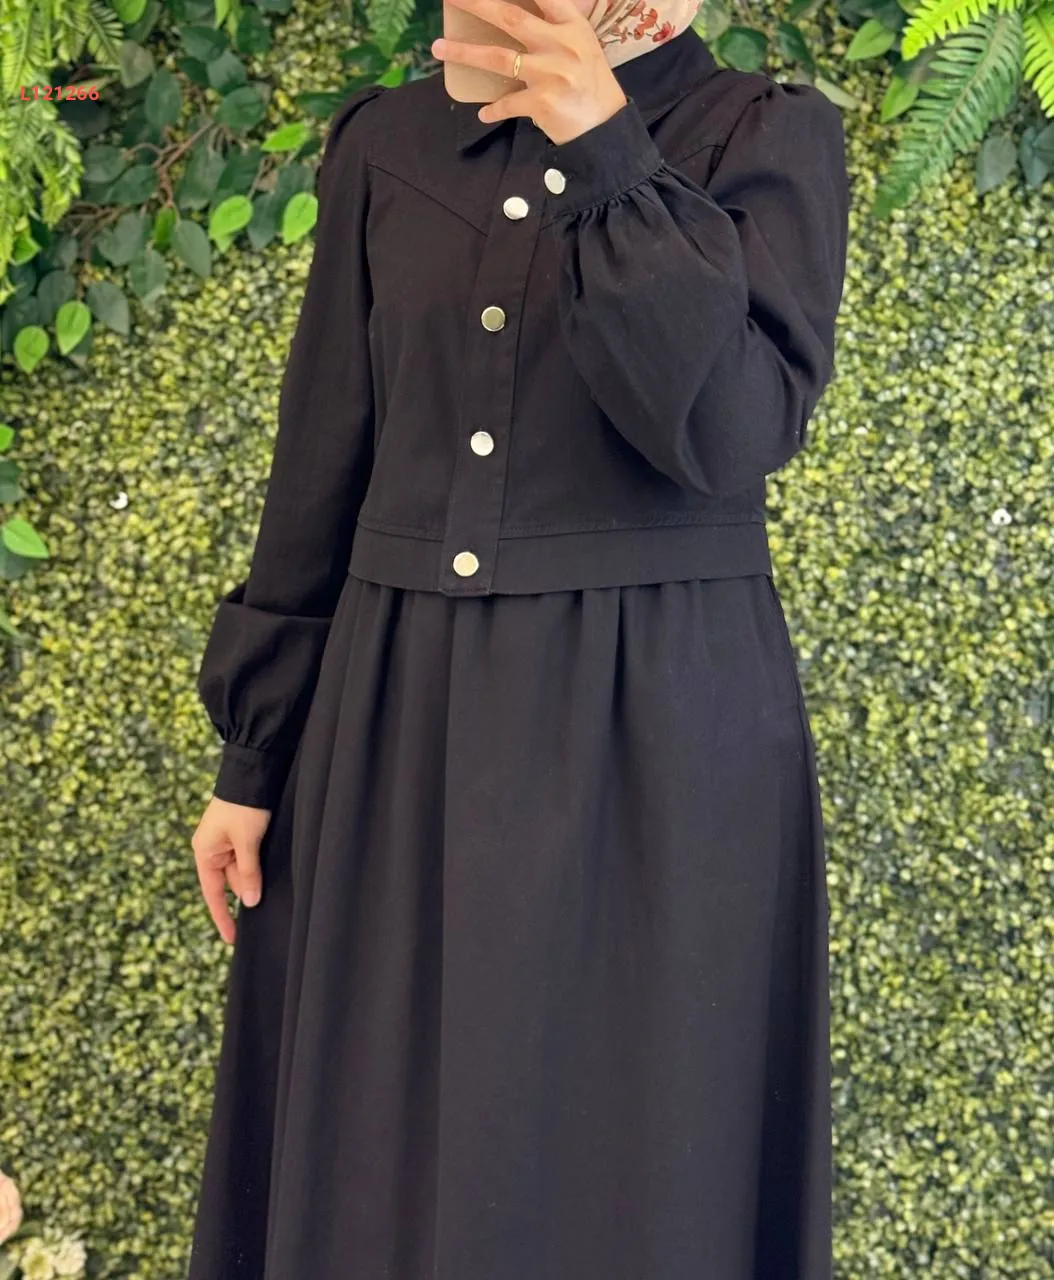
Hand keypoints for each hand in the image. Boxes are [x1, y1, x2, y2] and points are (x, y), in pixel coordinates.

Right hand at [191, 795, 270, 944]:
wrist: (251, 772)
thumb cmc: (244, 806)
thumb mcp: (247, 841)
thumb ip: (248, 872)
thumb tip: (250, 901)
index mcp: (205, 853)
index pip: (213, 894)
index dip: (223, 917)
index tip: (232, 939)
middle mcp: (212, 849)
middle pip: (230, 882)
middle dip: (248, 891)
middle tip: (266, 908)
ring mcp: (225, 842)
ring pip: (242, 870)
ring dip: (255, 876)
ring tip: (270, 878)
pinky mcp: (239, 834)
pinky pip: (248, 858)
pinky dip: (257, 865)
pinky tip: (270, 869)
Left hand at [433, 0, 627, 145]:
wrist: (605, 130)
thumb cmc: (591, 84)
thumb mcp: (582, 46)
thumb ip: (555, 27)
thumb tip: (512, 16)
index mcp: (572, 26)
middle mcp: (561, 44)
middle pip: (509, 16)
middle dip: (475, 3)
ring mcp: (551, 74)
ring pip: (497, 57)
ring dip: (463, 51)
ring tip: (437, 47)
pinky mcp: (542, 103)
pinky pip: (507, 103)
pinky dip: (492, 110)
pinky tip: (483, 113)